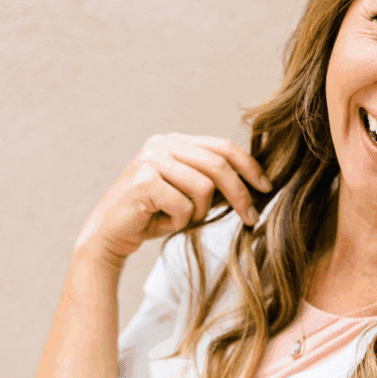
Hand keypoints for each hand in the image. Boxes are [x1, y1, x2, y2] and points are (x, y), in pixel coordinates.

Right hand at [74, 133, 271, 264]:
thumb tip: (256, 182)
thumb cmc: (152, 216)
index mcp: (175, 142)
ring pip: (203, 188)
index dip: (249, 166)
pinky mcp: (143, 181)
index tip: (266, 187)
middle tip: (251, 218)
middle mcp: (162, 144)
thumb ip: (212, 182)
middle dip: (240, 194)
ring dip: (199, 213)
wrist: (110, 235)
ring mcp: (150, 160)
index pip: (222, 146)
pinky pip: (183, 205)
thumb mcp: (187, 194)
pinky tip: (161, 224)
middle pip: (219, 165)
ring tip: (180, 221)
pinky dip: (179, 222)